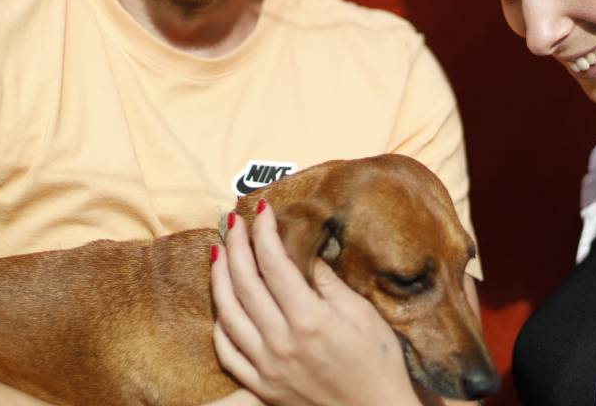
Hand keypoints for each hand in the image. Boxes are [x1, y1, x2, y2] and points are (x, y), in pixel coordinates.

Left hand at [210, 201, 419, 405]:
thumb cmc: (378, 362)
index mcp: (308, 319)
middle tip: (232, 221)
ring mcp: (267, 365)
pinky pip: (227, 352)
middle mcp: (281, 341)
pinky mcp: (261, 385)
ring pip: (227, 314)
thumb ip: (329, 283)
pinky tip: (221, 306)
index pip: (274, 264)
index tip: (260, 209)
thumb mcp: (362, 314)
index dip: (264, 232)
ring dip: (219, 278)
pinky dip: (220, 325)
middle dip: (235, 245)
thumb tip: (307, 253)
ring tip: (218, 251)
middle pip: (245, 283)